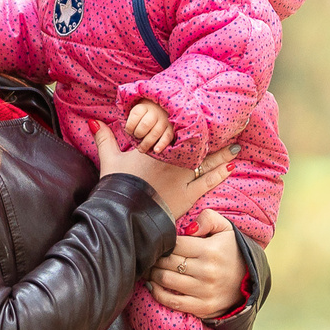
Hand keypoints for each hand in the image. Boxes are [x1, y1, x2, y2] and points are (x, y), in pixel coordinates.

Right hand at [91, 121, 230, 219]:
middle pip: (196, 145)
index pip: (177, 132)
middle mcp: (173, 159)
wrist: (124, 213)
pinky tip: (231, 168)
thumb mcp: (109, 159)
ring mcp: (182, 178)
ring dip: (222, 155)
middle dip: (213, 138)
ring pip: (206, 162)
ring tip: (236, 147)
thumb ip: (104, 138)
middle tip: (230, 128)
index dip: (190, 125)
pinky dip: (219, 175)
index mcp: (156, 147)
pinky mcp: (187, 196)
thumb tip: (93, 120)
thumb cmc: (117, 185)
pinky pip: (207, 182)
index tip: (202, 115)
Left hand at [124, 100, 173, 153]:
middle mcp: (155, 112)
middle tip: (136, 137)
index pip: (136, 114)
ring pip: (156, 132)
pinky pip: (167, 137)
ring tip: (141, 149)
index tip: (128, 131)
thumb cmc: (143, 115)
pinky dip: (162, 144)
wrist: (161, 109)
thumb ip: (128, 120)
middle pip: (145, 124)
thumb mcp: (134, 112)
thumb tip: (113, 129)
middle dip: (138, 133)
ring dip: (147, 143)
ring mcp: (164, 120)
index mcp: (143, 107)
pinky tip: (156, 150)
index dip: (130, 125)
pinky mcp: (171, 128)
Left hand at [147, 210, 242, 318]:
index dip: (164, 243)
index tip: (162, 244)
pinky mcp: (203, 307)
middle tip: (153, 256)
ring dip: (153, 274)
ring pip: (166, 280)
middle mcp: (207, 271)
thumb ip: (208, 218)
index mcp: (210, 250)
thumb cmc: (232, 251)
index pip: (174, 244)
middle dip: (156, 258)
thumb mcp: (226, 228)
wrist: (251, 280)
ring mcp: (205, 291)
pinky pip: (172, 302)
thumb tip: (188, 227)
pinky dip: (158, 294)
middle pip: (167, 262)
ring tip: (152, 269)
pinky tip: (153, 285)